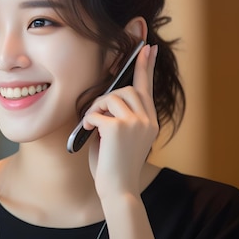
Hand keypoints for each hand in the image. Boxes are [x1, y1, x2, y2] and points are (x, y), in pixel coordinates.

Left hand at [84, 44, 158, 199]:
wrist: (118, 189)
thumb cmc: (114, 165)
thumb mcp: (120, 136)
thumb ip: (119, 116)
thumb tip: (106, 97)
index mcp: (150, 121)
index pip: (147, 87)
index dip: (146, 66)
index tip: (148, 48)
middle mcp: (147, 119)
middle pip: (126, 89)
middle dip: (105, 98)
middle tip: (94, 116)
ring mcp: (136, 122)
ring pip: (111, 97)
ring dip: (96, 109)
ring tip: (92, 127)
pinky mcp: (119, 127)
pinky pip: (96, 112)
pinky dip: (88, 120)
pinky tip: (88, 133)